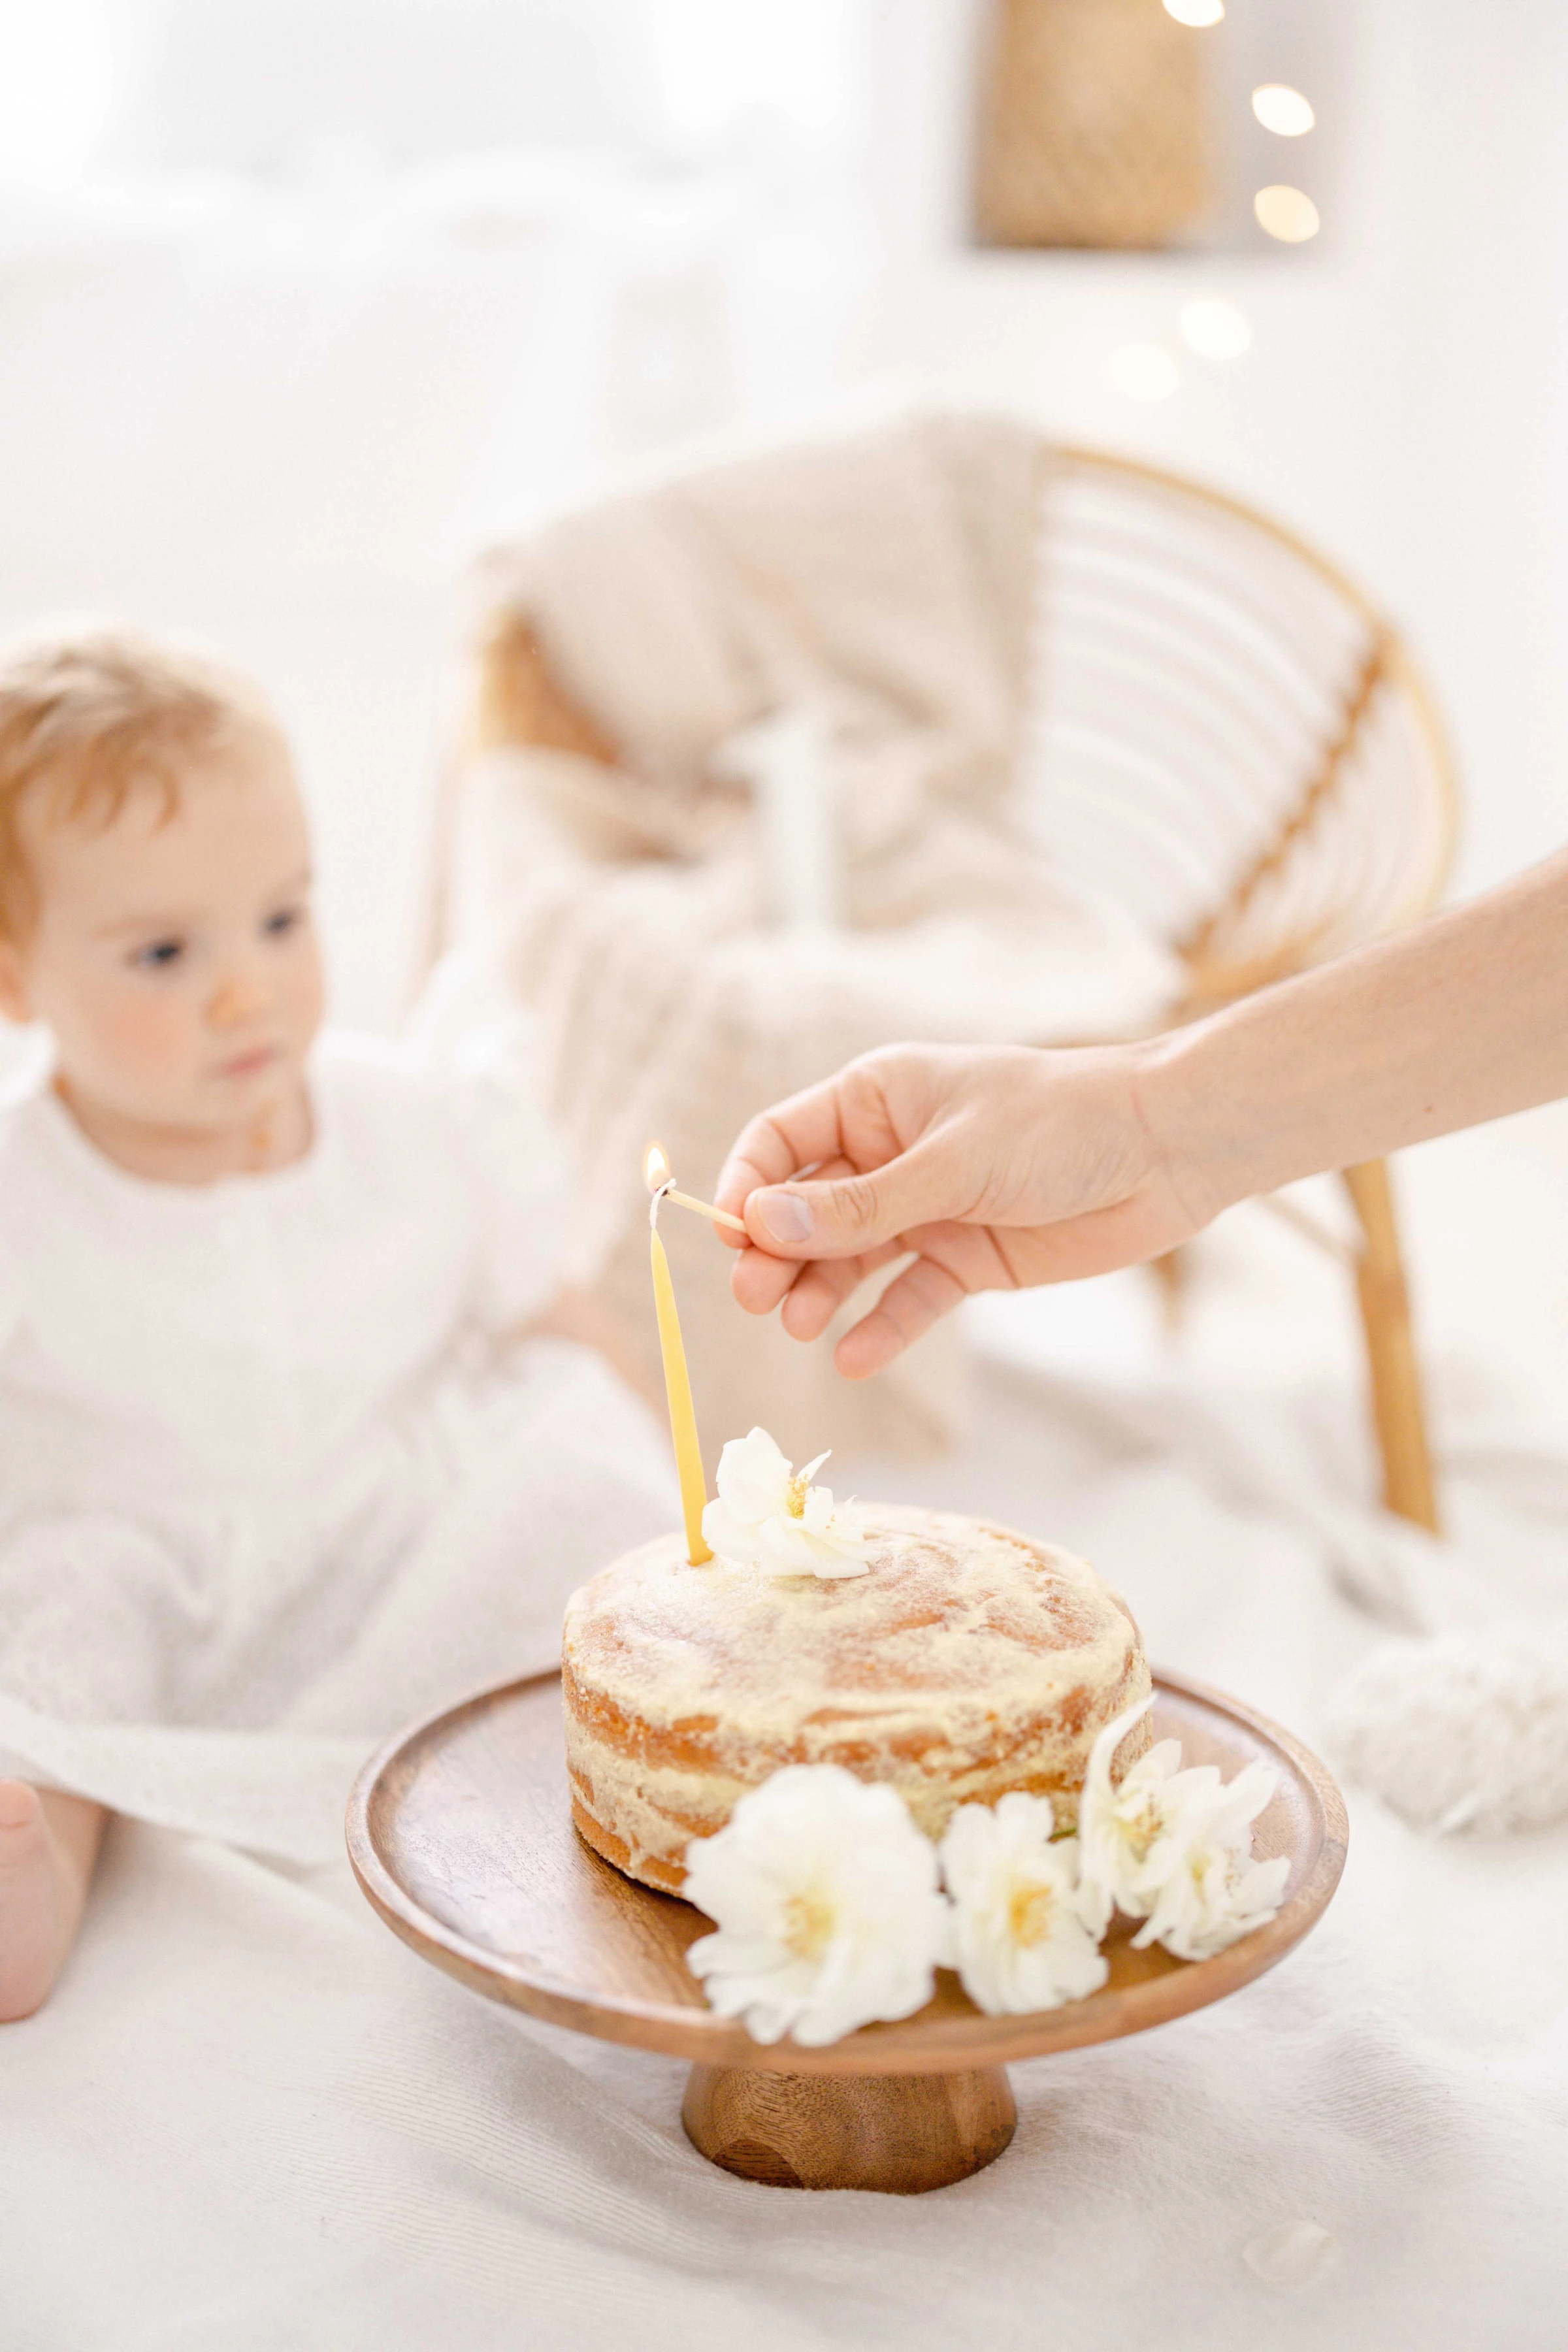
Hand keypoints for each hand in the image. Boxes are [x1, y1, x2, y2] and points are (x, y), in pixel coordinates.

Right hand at [714, 1042, 1205, 1377]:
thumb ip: (861, 1205)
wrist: (1167, 1151)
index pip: (780, 1140)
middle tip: (757, 1298)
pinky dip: (882, 1328)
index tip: (732, 1237)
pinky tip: (855, 1358)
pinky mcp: (967, 1257)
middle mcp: (891, 1153)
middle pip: (805, 1209)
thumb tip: (762, 1224)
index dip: (747, 1187)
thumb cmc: (1060, 1124)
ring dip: (819, 1292)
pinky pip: (909, 1297)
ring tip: (800, 1326)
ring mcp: (928, 1208)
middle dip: (776, 1252)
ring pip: (850, 1258)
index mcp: (876, 1099)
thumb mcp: (952, 1164)